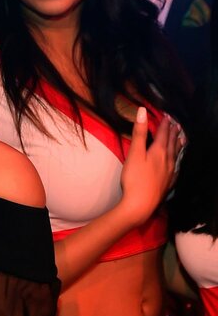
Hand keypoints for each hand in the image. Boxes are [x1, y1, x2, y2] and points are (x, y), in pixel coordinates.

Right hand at [119, 108, 181, 226]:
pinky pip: (176, 167)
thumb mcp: (134, 153)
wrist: (141, 204)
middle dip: (173, 133)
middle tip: (176, 124)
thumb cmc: (135, 178)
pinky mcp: (168, 183)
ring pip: (176, 155)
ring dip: (178, 145)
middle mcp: (168, 160)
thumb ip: (139, 133)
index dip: (165, 123)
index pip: (164, 134)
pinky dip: (177, 161)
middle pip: (172, 143)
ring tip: (181, 138)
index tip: (167, 115)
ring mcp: (170, 173)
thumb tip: (142, 111)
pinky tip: (177, 163)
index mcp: (159, 151)